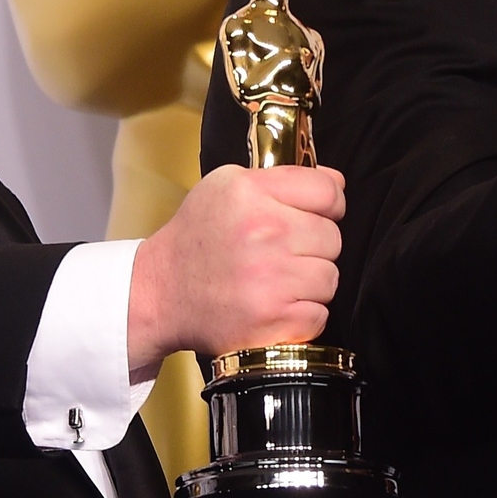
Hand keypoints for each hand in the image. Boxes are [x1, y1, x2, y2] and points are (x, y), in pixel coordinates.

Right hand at [126, 162, 346, 370]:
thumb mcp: (227, 186)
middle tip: (282, 254)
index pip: (329, 192)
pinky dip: (302, 316)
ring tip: (276, 281)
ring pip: (330, 277)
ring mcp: (270, 279)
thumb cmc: (198, 238)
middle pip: (333, 238)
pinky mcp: (273, 320)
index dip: (329, 205)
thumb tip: (336, 182)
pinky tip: (274, 306)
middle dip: (314, 247)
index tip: (315, 216)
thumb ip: (283, 177)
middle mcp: (264, 232)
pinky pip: (319, 314)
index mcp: (251, 192)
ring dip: (309, 283)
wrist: (159, 294)